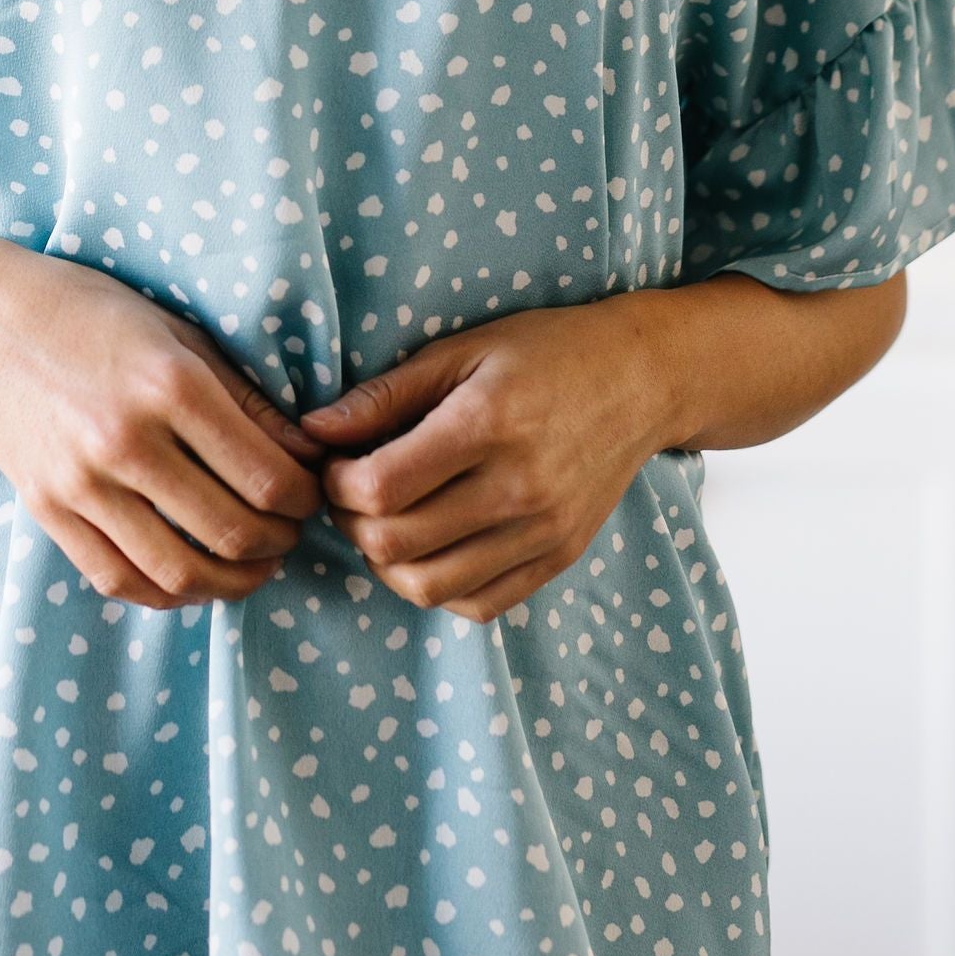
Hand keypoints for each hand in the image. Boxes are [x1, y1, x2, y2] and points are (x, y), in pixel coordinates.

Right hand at [0, 242, 326, 612]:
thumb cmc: (94, 315)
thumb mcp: (179, 334)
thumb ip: (245, 398)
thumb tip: (307, 457)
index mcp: (170, 385)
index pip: (268, 477)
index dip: (305, 499)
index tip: (310, 494)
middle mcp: (126, 439)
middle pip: (232, 531)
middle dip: (279, 542)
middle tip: (289, 531)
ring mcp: (81, 482)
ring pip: (180, 571)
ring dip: (233, 582)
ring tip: (253, 566)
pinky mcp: (46, 509)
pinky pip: (119, 579)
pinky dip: (168, 593)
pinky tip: (194, 578)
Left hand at [297, 297, 675, 625]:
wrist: (641, 381)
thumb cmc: (545, 352)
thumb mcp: (462, 350)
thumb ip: (385, 395)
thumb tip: (312, 429)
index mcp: (487, 425)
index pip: (379, 488)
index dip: (336, 483)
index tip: (335, 463)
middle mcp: (517, 488)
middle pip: (395, 544)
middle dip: (351, 523)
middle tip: (351, 493)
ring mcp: (542, 531)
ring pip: (429, 587)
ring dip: (386, 563)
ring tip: (385, 522)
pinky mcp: (558, 558)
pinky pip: (478, 605)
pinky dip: (438, 588)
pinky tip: (430, 547)